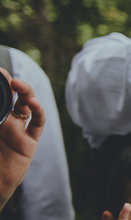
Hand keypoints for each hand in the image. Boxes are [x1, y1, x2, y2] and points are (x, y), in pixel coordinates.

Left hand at [0, 72, 43, 209]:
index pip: (1, 95)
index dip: (1, 81)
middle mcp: (6, 121)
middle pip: (14, 96)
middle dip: (12, 83)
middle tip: (6, 76)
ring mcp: (18, 130)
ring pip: (27, 106)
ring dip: (26, 92)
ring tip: (18, 84)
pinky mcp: (29, 142)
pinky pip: (37, 124)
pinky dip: (38, 111)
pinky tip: (33, 103)